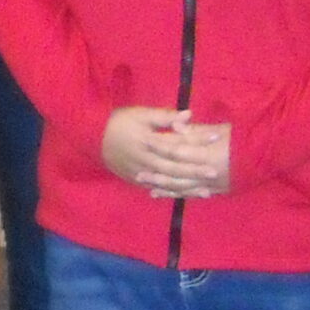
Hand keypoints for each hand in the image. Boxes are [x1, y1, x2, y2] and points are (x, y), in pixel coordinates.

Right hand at [101, 107, 231, 198]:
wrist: (92, 138)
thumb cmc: (120, 122)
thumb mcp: (141, 114)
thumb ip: (164, 116)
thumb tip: (189, 115)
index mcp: (147, 141)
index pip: (176, 142)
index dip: (197, 140)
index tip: (216, 138)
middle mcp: (145, 160)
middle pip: (174, 167)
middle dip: (195, 170)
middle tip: (215, 172)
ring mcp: (140, 173)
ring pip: (167, 183)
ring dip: (187, 187)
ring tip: (207, 191)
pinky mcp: (136, 181)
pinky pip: (157, 189)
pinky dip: (171, 194)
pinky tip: (186, 196)